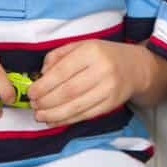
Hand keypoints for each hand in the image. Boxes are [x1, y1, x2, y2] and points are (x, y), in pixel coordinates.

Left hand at [28, 40, 143, 125]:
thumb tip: (41, 75)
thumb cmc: (103, 54)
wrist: (136, 67)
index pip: (63, 71)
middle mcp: (102, 70)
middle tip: (33, 105)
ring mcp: (108, 89)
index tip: (31, 92)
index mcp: (92, 51)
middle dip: (46, 101)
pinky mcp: (111, 104)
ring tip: (39, 116)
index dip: (44, 85)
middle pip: (68, 91)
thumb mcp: (81, 45)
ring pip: (76, 106)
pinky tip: (54, 120)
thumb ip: (58, 55)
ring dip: (53, 114)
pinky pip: (85, 115)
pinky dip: (67, 120)